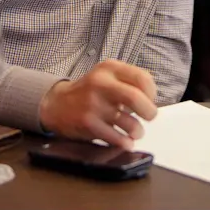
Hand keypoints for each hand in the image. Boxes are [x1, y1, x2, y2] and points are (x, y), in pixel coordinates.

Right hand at [39, 60, 157, 148]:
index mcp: (109, 68)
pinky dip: (125, 142)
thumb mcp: (107, 75)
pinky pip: (117, 138)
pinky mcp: (88, 123)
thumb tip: (153, 98)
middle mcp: (101, 83)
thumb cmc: (90, 91)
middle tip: (149, 117)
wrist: (57, 104)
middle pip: (136, 98)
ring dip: (138, 131)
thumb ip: (130, 80)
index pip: (142, 78)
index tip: (150, 100)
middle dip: (149, 112)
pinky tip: (124, 140)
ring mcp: (93, 104)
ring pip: (129, 123)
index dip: (152, 93)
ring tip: (135, 131)